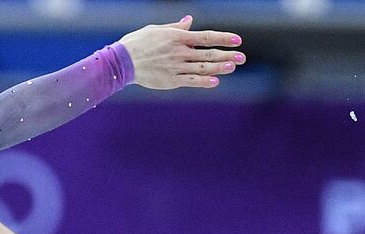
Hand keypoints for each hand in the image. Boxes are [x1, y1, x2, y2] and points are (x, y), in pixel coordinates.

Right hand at [119, 15, 244, 89]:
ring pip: (203, 68)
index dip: (224, 38)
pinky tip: (215, 81)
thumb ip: (176, 27)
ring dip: (220, 68)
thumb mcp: (156, 29)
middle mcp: (180, 52)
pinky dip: (203, 82)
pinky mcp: (169, 80)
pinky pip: (190, 81)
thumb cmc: (137, 43)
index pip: (207, 37)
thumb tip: (190, 21)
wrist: (121, 62)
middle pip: (208, 54)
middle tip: (242, 57)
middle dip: (227, 55)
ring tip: (232, 66)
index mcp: (178, 37)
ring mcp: (175, 67)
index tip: (237, 40)